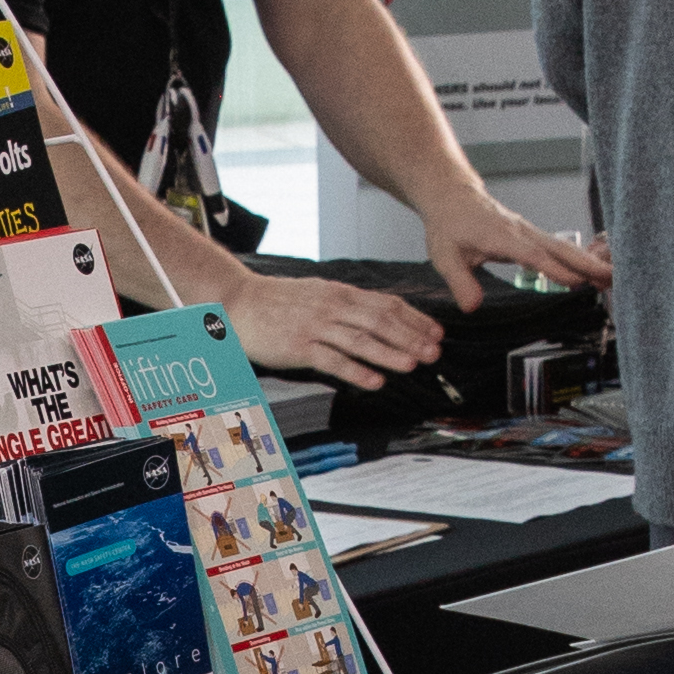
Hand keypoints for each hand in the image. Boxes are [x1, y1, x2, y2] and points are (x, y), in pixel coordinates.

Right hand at [209, 260, 451, 393]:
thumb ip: (348, 303)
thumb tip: (380, 314)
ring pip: (361, 340)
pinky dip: (356, 370)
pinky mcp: (299, 346)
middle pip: (380, 321)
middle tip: (433, 353)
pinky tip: (375, 381)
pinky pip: (333, 360)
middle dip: (411, 337)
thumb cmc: (278, 301)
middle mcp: (332, 306)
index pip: (387, 304)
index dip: (415, 319)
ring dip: (390, 353)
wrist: (238, 302)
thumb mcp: (318, 292)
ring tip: (412, 365)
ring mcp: (316, 326)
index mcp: (340, 292)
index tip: (436, 333)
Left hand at [413, 183, 609, 312]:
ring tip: (613, 278)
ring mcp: (529, 231)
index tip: (576, 283)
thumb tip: (472, 306)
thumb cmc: (449, 224)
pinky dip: (579, 259)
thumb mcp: (445, 256)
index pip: (533, 254)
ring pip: (564, 247)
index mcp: (502, 236)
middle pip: (560, 248)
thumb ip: (461, 282)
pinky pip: (559, 247)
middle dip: (587, 263)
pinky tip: (593, 272)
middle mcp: (521, 231)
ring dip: (589, 262)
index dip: (554, 269)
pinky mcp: (531, 234)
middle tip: (612, 278)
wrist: (453, 197)